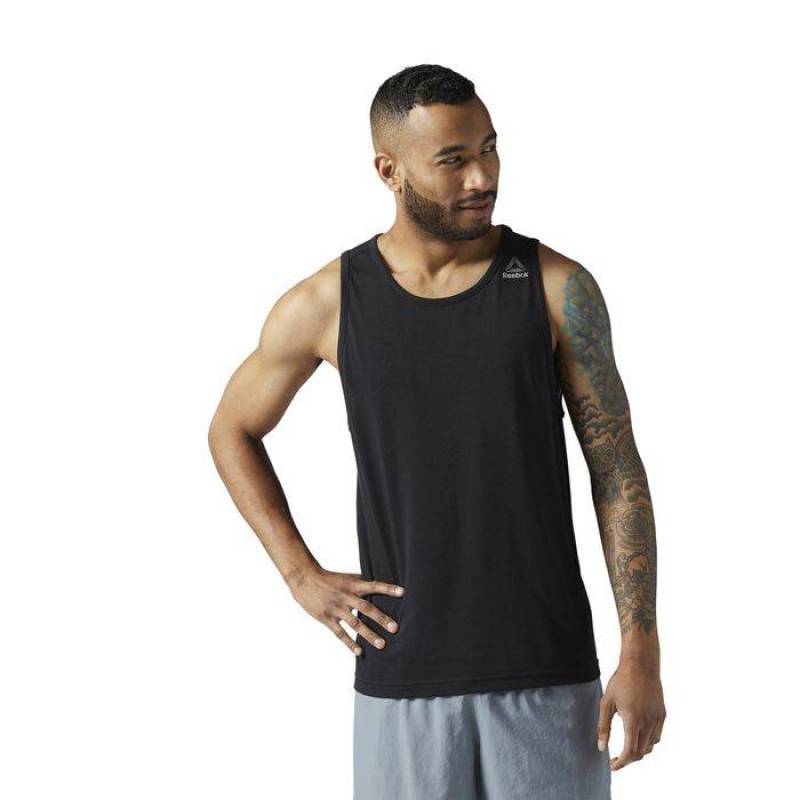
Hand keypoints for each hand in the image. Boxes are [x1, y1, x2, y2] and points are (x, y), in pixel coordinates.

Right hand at [288, 565, 404, 655]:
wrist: (304, 579)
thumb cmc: (328, 578)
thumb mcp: (346, 577)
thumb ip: (361, 583)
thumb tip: (379, 587)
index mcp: (352, 584)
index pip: (373, 586)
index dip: (387, 588)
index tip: (403, 592)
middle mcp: (346, 596)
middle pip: (366, 608)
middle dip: (381, 619)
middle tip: (395, 628)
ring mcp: (336, 608)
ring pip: (355, 624)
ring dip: (369, 634)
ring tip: (382, 645)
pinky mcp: (326, 618)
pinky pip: (340, 633)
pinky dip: (350, 643)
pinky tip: (359, 652)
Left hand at [596, 655, 665, 770]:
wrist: (641, 664)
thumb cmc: (621, 681)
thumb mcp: (607, 702)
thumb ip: (603, 726)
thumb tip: (601, 747)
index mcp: (633, 720)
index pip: (630, 752)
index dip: (621, 763)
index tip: (612, 766)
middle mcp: (648, 723)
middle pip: (641, 753)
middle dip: (628, 759)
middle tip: (615, 759)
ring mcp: (657, 719)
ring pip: (650, 746)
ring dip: (638, 751)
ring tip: (626, 748)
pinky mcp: (662, 714)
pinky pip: (657, 736)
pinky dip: (648, 742)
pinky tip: (637, 736)